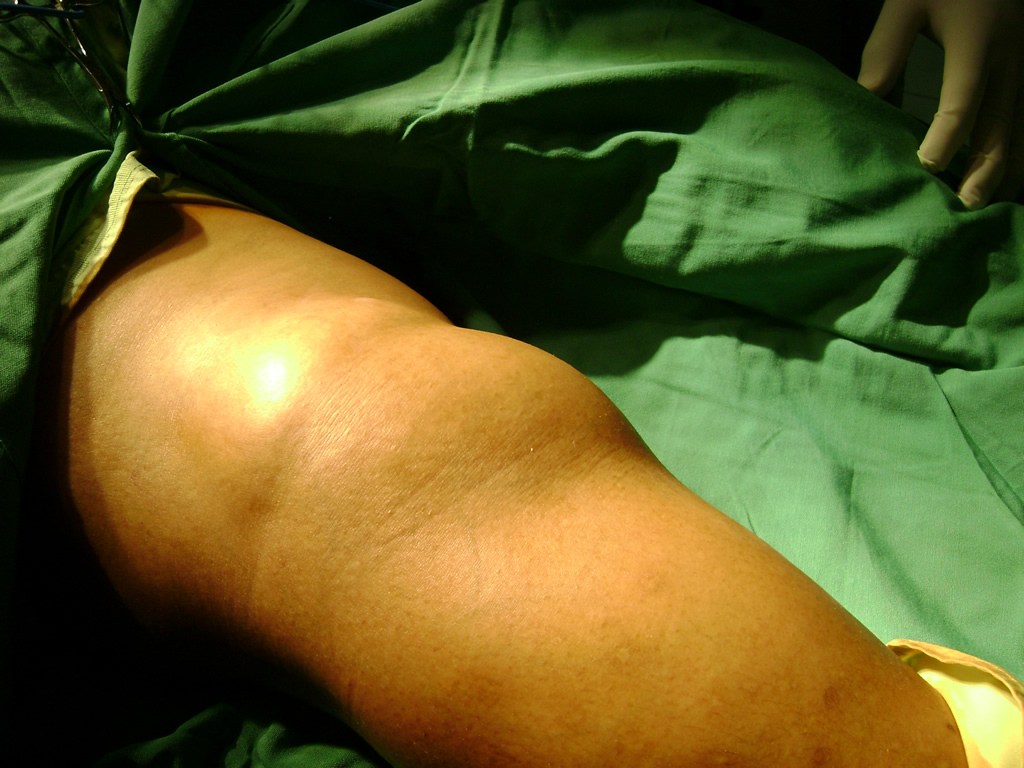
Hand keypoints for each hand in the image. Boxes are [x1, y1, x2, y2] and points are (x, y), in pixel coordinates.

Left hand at [858, 0, 1023, 209]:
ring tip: (987, 205)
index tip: (927, 166)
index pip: (963, 99)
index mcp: (977, 44)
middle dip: (983, 169)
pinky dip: (1017, 154)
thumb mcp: (906, 4)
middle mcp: (1009, 60)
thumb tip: (865, 98)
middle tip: (964, 206)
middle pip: (998, 125)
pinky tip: (1005, 181)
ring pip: (1019, 130)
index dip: (946, 136)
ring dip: (1005, 169)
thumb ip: (886, 50)